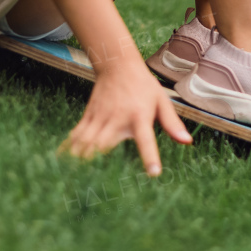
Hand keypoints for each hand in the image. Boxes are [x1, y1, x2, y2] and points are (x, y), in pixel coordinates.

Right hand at [60, 58, 192, 175]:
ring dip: (81, 159)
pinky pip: (77, 134)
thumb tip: (187, 142)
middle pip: (105, 144)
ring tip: (75, 178)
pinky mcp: (89, 116)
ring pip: (86, 142)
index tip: (154, 173)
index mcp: (140, 116)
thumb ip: (172, 123)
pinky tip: (63, 162)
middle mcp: (118, 118)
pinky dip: (70, 148)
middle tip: (98, 186)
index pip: (146, 138)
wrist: (118, 64)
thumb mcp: (162, 101)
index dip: (150, 156)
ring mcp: (100, 117)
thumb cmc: (143, 86)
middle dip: (100, 165)